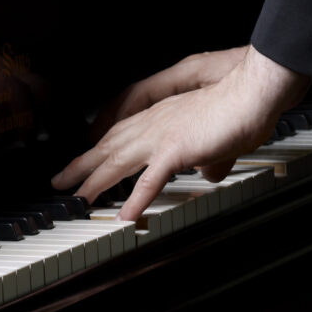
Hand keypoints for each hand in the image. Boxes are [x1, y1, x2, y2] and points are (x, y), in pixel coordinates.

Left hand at [51, 45, 309, 222]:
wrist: (251, 94)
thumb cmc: (239, 107)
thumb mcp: (217, 136)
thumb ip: (208, 155)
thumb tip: (209, 172)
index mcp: (164, 115)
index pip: (122, 133)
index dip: (100, 148)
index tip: (84, 162)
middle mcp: (157, 121)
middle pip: (110, 145)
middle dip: (83, 164)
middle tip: (61, 181)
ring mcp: (164, 134)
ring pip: (119, 161)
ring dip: (95, 181)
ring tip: (78, 198)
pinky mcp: (176, 149)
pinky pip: (151, 180)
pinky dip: (136, 199)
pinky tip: (125, 217)